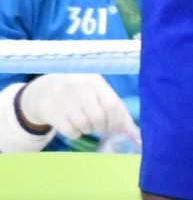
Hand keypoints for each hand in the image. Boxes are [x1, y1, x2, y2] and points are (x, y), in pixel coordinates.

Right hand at [18, 74, 138, 146]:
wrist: (43, 90)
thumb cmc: (78, 91)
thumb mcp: (95, 90)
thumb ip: (112, 104)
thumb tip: (129, 127)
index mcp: (95, 80)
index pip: (112, 104)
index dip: (117, 120)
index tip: (116, 128)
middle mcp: (79, 87)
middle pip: (98, 117)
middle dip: (102, 127)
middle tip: (99, 127)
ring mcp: (63, 99)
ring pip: (84, 125)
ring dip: (88, 130)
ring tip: (85, 124)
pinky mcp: (50, 111)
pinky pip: (70, 131)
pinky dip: (76, 134)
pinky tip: (74, 128)